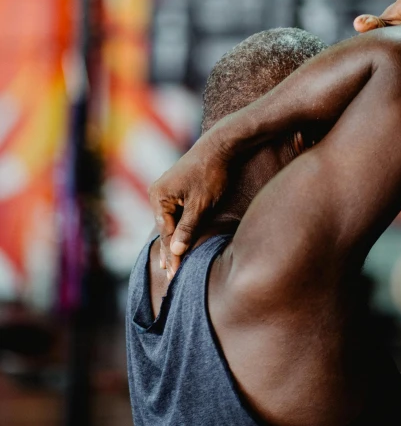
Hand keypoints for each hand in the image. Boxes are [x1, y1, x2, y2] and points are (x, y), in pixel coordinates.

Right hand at [148, 132, 229, 278]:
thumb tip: (176, 250)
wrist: (219, 147)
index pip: (166, 233)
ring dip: (171, 243)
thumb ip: (188, 228)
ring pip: (167, 224)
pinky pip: (172, 216)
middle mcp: (156, 194)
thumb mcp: (200, 205)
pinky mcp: (173, 191)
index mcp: (159, 197)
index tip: (175, 274)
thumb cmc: (211, 174)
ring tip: (169, 267)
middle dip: (169, 253)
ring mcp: (163, 192)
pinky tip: (175, 244)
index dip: (172, 255)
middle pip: (164, 230)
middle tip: (170, 278)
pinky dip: (175, 231)